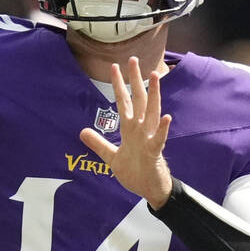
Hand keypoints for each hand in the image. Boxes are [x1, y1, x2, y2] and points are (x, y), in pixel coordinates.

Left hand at [79, 57, 173, 206]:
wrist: (149, 190)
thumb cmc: (135, 172)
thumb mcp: (111, 157)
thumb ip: (99, 143)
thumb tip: (82, 131)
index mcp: (130, 129)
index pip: (124, 102)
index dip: (119, 85)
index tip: (114, 67)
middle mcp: (141, 129)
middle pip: (139, 100)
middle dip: (136, 81)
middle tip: (134, 60)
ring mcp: (149, 139)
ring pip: (152, 113)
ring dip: (154, 95)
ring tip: (154, 76)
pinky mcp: (154, 152)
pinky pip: (159, 138)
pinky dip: (162, 129)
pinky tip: (167, 117)